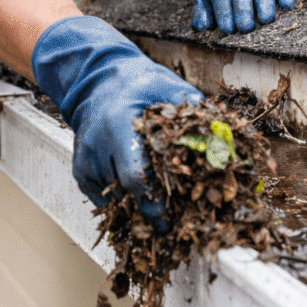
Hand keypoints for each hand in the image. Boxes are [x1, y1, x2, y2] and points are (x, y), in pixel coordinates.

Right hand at [32, 16, 202, 229]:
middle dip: (148, 213)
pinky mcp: (80, 169)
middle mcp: (97, 144)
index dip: (155, 202)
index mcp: (119, 123)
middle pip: (124, 193)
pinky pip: (101, 198)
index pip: (135, 174)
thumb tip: (225, 138)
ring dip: (136, 210)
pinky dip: (121, 203)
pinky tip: (138, 202)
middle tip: (169, 225)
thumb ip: (194, 111)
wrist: (98, 81)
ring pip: (113, 200)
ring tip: (158, 216)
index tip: (172, 218)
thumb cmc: (137, 84)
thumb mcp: (167, 87)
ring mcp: (86, 159)